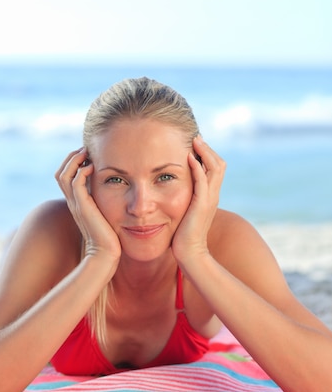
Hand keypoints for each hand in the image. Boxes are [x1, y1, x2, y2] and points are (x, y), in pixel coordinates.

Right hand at [55, 149, 121, 263]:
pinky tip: (93, 167)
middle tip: (85, 149)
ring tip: (87, 153)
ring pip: (64, 175)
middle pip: (61, 173)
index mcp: (77, 203)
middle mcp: (73, 203)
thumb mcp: (107, 216)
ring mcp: (76, 205)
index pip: (65, 177)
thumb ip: (106, 205)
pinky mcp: (82, 207)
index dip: (73, 163)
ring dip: (74, 160)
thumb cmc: (110, 239)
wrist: (106, 255)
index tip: (88, 154)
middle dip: (71, 158)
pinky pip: (75, 183)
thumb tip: (117, 192)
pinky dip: (81, 171)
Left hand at [172, 137, 225, 265]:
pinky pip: (203, 181)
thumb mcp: (184, 212)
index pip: (215, 168)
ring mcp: (209, 200)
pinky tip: (189, 157)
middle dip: (208, 149)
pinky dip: (198, 167)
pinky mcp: (202, 205)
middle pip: (219, 164)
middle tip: (195, 137)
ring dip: (205, 152)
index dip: (207, 154)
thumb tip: (172, 190)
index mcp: (209, 196)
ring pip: (215, 169)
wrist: (189, 254)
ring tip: (195, 141)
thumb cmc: (183, 236)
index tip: (194, 143)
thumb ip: (184, 200)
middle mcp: (213, 195)